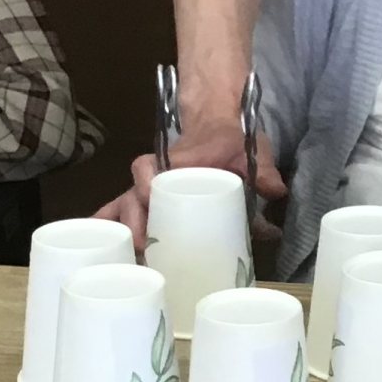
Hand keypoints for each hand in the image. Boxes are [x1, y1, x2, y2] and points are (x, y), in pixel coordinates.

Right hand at [95, 119, 286, 249]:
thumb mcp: (249, 150)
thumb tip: (275, 192)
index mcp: (178, 161)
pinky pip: (124, 210)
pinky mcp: (152, 200)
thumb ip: (262, 170)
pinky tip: (106, 251)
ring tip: (126, 259)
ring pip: (125, 206)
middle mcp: (158, 175)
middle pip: (131, 195)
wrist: (217, 121)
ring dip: (123, 231)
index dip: (145, 183)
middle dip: (132, 221)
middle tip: (143, 248)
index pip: (149, 167)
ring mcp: (152, 188)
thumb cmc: (230, 138)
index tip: (149, 200)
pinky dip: (113, 226)